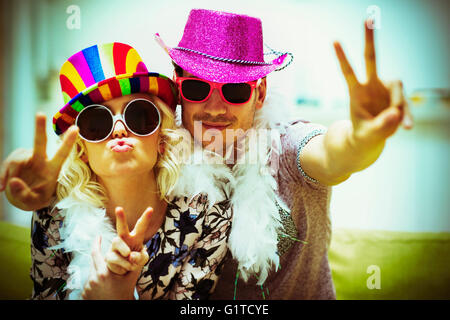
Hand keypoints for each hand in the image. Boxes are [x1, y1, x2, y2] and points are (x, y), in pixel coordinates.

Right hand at [0, 113, 77, 210]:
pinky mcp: (15, 159)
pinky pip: (6, 164)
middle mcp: (40, 160)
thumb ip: (24, 194)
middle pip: (40, 142)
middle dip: (39, 128)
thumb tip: (13, 181)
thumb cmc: (34, 198)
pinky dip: (2, 176)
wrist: (23, 197)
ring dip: (10, 174)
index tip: (76, 129)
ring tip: (8, 188)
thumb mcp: (32, 201)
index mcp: (52, 169)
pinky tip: (1, 187)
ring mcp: (27, 158)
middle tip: (40, 114)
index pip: (62, 154)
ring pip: (16, 160)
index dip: (68, 142)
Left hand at [82, 236, 145, 299]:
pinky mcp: (84, 294)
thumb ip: (135, 264)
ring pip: (92, 274)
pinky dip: (95, 283)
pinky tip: (103, 289)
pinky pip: (89, 284)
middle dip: (99, 258)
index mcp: (104, 273)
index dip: (96, 243)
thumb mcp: (131, 278)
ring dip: (98, 273)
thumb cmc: (125, 294)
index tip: (98, 236)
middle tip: (104, 255)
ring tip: (109, 280)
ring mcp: (87, 287)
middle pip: (93, 262)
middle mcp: (93, 279)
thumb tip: (142, 250)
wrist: (117, 309)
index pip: (96, 253)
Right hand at [106, 206, 151, 274]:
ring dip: (125, 250)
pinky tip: (127, 267)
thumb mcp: (142, 259)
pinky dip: (124, 264)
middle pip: (121, 227)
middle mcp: (124, 239)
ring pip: (116, 241)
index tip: (151, 209)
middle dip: (120, 218)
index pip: (141, 226)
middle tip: (118, 208)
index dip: (146, 218)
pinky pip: (115, 258)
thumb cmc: (135, 261)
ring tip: (130, 257)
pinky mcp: (109, 256)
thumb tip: (131, 255)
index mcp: (135, 237)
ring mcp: (115, 247)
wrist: (124, 272)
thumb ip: (141, 257)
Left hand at [333, 19, 413, 148]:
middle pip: (371, 58)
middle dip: (369, 39)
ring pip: (398, 90)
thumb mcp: (368, 136)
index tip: (334, 40)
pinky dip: (407, 116)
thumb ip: (380, 127)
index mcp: (356, 93)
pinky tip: (407, 128)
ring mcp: (385, 88)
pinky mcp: (398, 95)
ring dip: (399, 107)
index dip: (342, 57)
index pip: (347, 72)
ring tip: (396, 126)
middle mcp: (371, 85)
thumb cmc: (364, 135)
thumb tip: (394, 114)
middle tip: (368, 19)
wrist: (372, 138)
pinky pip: (406, 103)